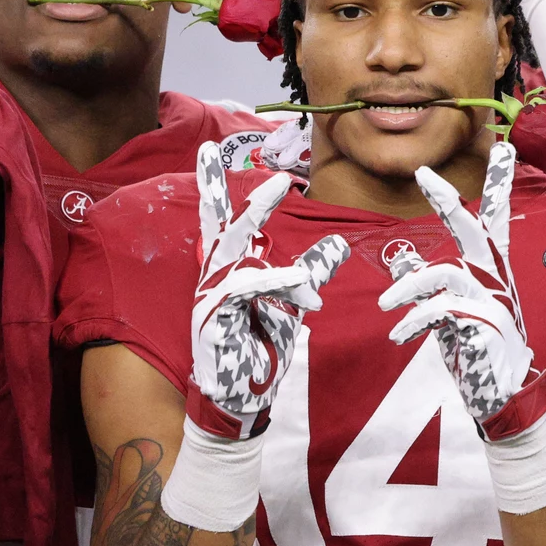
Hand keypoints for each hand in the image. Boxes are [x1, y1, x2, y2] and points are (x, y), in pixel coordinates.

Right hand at [187, 140, 348, 438]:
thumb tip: (338, 242)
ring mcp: (209, 297)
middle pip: (224, 228)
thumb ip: (312, 271)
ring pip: (242, 258)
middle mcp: (215, 277)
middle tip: (274, 178)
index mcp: (230, 269)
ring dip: (283, 269)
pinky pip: (244, 286)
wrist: (244, 396)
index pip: (221, 220)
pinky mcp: (212, 317)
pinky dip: (276, 284)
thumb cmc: (261, 348)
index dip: (212, 185)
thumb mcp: (294, 303)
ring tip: (303, 269)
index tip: (207, 148)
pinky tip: (302, 290)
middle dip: (237, 197)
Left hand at [379, 144, 545, 437]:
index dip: (500, 184)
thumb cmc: (476, 345)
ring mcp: (492, 297)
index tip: (504, 147)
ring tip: (386, 309)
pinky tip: (398, 335)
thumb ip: (429, 281)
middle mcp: (495, 276)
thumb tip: (401, 255)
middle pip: (474, 227)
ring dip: (409, 288)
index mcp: (491, 268)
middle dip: (447, 200)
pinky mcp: (482, 321)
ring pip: (445, 273)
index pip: (495, 218)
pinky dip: (414, 321)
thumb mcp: (449, 308)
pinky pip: (440, 310)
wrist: (501, 390)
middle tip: (425, 174)